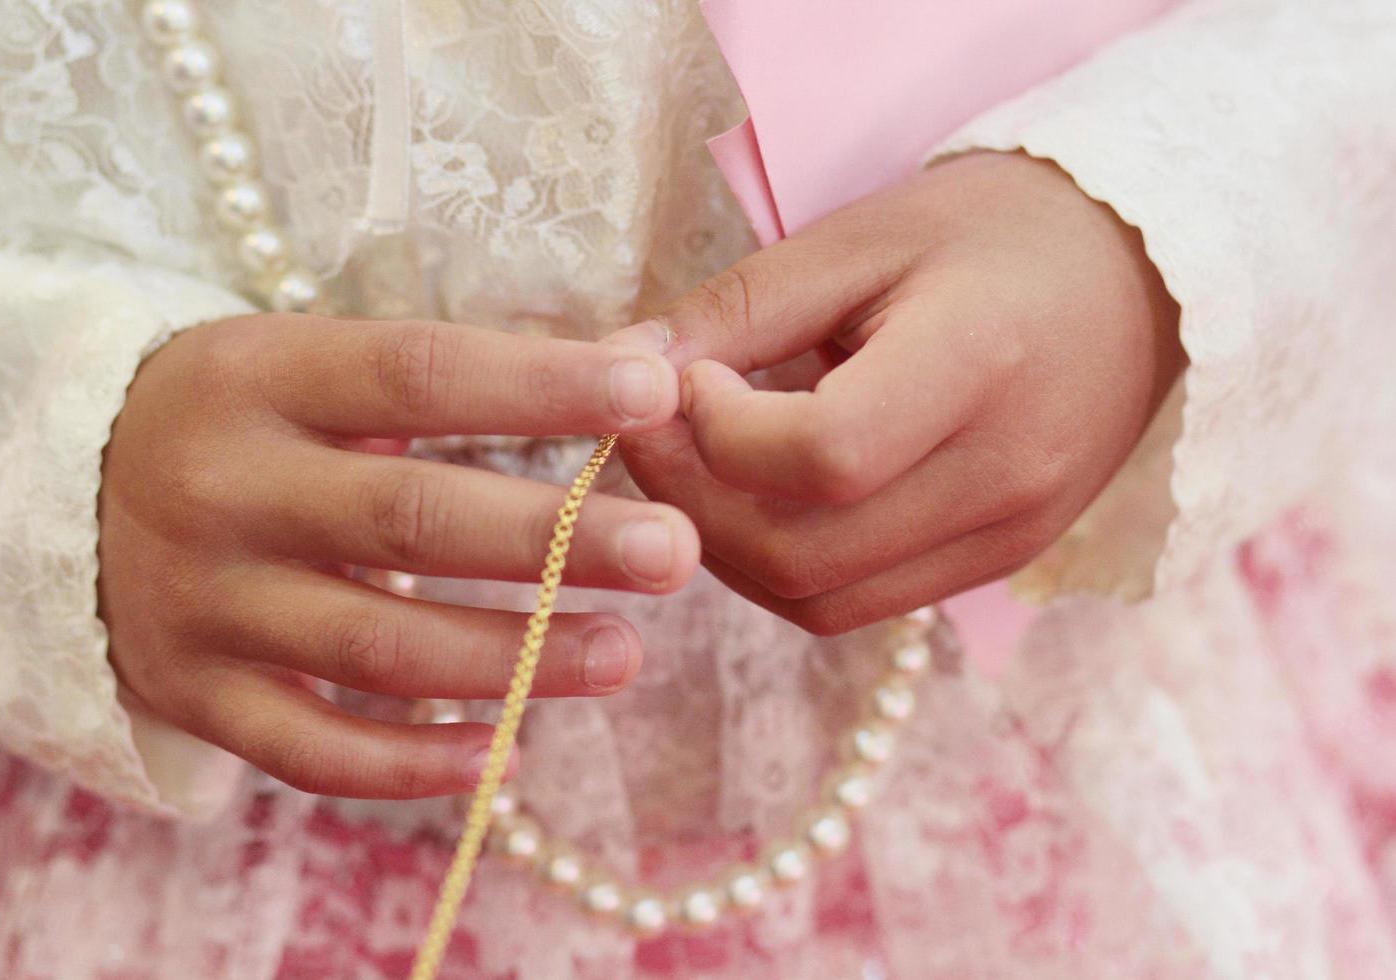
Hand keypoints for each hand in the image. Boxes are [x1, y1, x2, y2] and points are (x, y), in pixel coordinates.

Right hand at [99, 313, 697, 797]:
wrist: (64, 494)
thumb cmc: (246, 419)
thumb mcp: (320, 366)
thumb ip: (473, 375)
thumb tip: (647, 362)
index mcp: (262, 376)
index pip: (419, 373)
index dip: (542, 384)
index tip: (654, 389)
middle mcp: (224, 488)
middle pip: (411, 518)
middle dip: (555, 541)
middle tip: (673, 553)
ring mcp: (202, 602)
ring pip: (378, 646)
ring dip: (515, 660)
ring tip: (625, 654)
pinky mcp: (193, 694)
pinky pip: (312, 750)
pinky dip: (412, 762)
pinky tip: (506, 751)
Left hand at [609, 152, 1182, 634]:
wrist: (1140, 278)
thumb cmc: (998, 232)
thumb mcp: (865, 236)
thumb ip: (744, 307)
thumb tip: (630, 369)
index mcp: (979, 368)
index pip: (822, 455)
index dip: (719, 433)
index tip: (687, 377)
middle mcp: (1002, 478)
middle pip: (803, 554)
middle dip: (692, 504)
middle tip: (652, 435)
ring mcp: (1006, 538)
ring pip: (819, 601)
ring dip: (726, 548)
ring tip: (699, 466)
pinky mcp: (994, 563)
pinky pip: (856, 604)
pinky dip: (782, 567)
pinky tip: (760, 500)